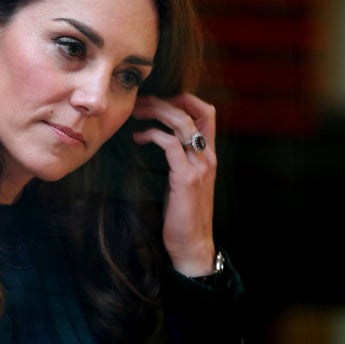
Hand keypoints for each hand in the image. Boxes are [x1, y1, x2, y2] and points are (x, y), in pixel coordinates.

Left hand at [132, 93, 216, 276]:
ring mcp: (199, 165)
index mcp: (208, 153)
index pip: (206, 112)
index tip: (159, 101)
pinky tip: (138, 138)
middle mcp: (207, 155)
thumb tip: (159, 136)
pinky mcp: (186, 177)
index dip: (184, 99)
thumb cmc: (183, 213)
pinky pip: (169, 144)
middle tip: (139, 102)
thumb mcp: (183, 178)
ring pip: (181, 122)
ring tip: (136, 113)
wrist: (193, 244)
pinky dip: (152, 134)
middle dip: (163, 101)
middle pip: (191, 111)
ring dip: (156, 111)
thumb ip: (178, 157)